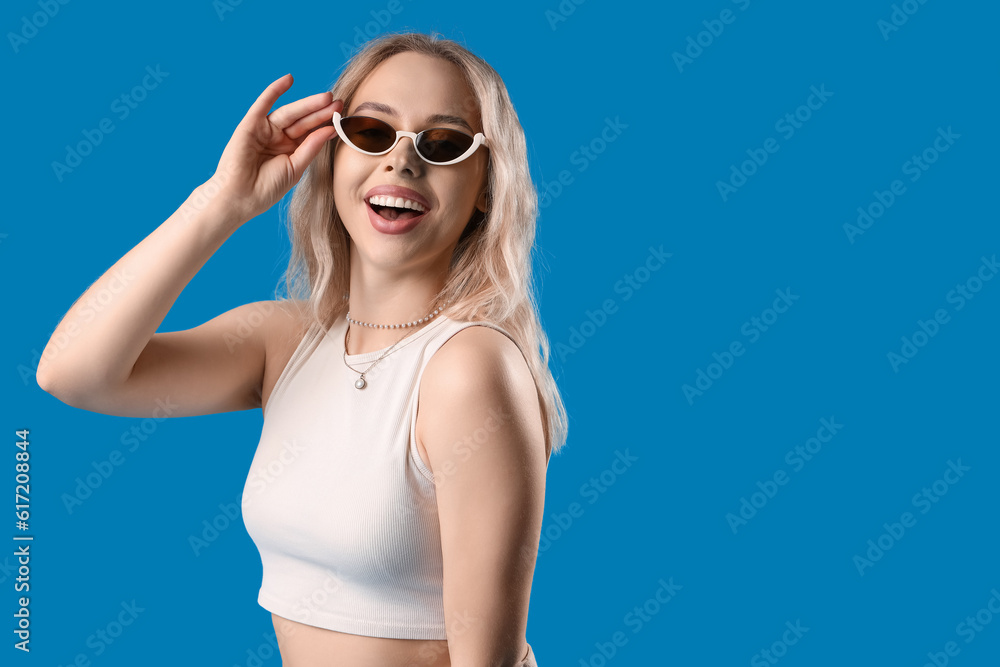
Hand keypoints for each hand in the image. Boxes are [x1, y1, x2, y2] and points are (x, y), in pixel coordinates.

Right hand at [208, 73, 340, 223]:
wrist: (241, 197)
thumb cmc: (267, 188)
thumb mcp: (296, 167)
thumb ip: (311, 146)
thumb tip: (330, 129)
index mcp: (290, 150)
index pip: (312, 133)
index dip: (327, 125)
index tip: (344, 118)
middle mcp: (279, 138)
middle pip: (304, 121)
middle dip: (322, 112)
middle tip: (340, 103)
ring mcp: (265, 130)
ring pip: (290, 113)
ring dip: (308, 104)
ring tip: (327, 97)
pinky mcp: (250, 124)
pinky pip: (264, 103)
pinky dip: (275, 90)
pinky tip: (289, 79)